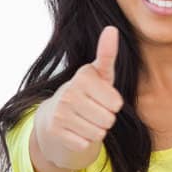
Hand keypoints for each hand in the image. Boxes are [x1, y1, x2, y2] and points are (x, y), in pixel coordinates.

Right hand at [33, 26, 123, 170]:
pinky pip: (86, 143)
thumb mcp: (100, 75)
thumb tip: (111, 28)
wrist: (54, 119)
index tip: (101, 98)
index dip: (114, 105)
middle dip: (106, 119)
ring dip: (96, 130)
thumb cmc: (87, 94)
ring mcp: (59, 112)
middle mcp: (68, 91)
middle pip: (109, 119)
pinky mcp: (54, 131)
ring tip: (84, 121)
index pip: (116, 103)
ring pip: (98, 132)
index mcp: (83, 76)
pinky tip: (74, 132)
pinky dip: (84, 142)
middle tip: (92, 112)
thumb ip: (107, 54)